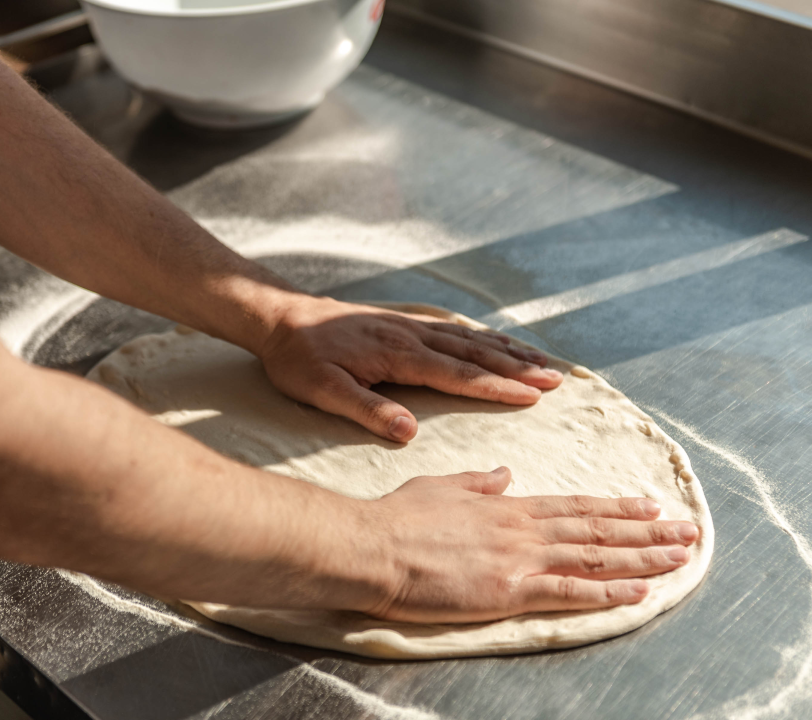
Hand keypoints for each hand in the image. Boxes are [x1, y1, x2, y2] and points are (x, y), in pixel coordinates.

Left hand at [259, 297, 562, 441]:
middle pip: (475, 353)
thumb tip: (409, 432)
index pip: (457, 375)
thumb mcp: (322, 390)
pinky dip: (484, 337)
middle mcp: (411, 335)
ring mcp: (409, 326)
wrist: (280, 318)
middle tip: (557, 380)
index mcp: (397, 354)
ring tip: (543, 361)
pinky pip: (454, 329)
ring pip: (470, 339)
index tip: (532, 396)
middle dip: (518, 367)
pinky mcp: (403, 323)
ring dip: (509, 350)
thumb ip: (366, 410)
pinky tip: (499, 342)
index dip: (496, 387)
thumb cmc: (298, 359)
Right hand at [359, 468, 697, 622]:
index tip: (648, 505)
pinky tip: (639, 592)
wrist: (373, 545)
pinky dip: (608, 592)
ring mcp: (519, 559)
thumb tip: (505, 474)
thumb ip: (477, 483)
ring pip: (594, 556)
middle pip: (595, 527)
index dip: (615, 506)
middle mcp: (522, 528)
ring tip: (680, 556)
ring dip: (641, 556)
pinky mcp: (509, 590)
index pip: (573, 505)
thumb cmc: (397, 518)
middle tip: (687, 530)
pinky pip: (570, 592)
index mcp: (505, 505)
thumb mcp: (440, 487)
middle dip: (646, 530)